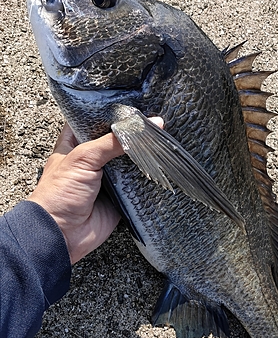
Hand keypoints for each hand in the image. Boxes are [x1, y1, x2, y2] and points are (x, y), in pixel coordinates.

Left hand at [28, 119, 162, 263]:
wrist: (62, 234)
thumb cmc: (58, 194)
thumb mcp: (84, 157)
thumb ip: (112, 141)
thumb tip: (143, 126)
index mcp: (75, 142)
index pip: (95, 119)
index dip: (112, 112)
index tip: (134, 103)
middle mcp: (92, 158)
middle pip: (116, 139)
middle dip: (132, 134)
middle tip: (152, 121)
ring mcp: (107, 177)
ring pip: (129, 160)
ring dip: (141, 155)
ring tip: (160, 138)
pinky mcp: (119, 195)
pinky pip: (137, 183)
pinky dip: (147, 177)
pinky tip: (158, 165)